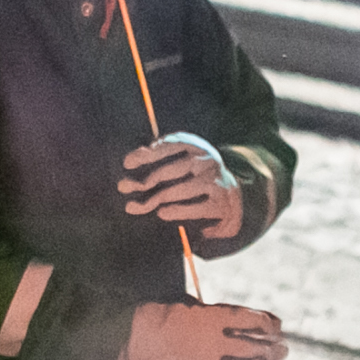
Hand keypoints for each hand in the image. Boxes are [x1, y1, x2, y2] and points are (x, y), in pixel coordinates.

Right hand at [118, 303, 286, 359]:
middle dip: (274, 351)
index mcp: (217, 318)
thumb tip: (238, 319)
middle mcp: (218, 344)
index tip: (278, 328)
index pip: (255, 321)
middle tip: (285, 352)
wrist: (128, 340)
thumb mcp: (189, 304)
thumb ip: (214, 313)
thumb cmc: (155, 316)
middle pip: (256, 348)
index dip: (270, 325)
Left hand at [119, 135, 244, 240]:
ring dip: (158, 198)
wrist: (237, 190)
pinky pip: (198, 208)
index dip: (147, 154)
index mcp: (197, 146)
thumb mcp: (184, 156)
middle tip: (122, 187)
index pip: (170, 146)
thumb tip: (138, 153)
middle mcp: (208, 161)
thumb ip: (162, 153)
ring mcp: (216, 182)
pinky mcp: (223, 203)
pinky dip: (179, 212)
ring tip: (137, 206)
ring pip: (183, 190)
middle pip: (172, 170)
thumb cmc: (199, 172)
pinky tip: (162, 213)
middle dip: (145, 181)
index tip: (126, 163)